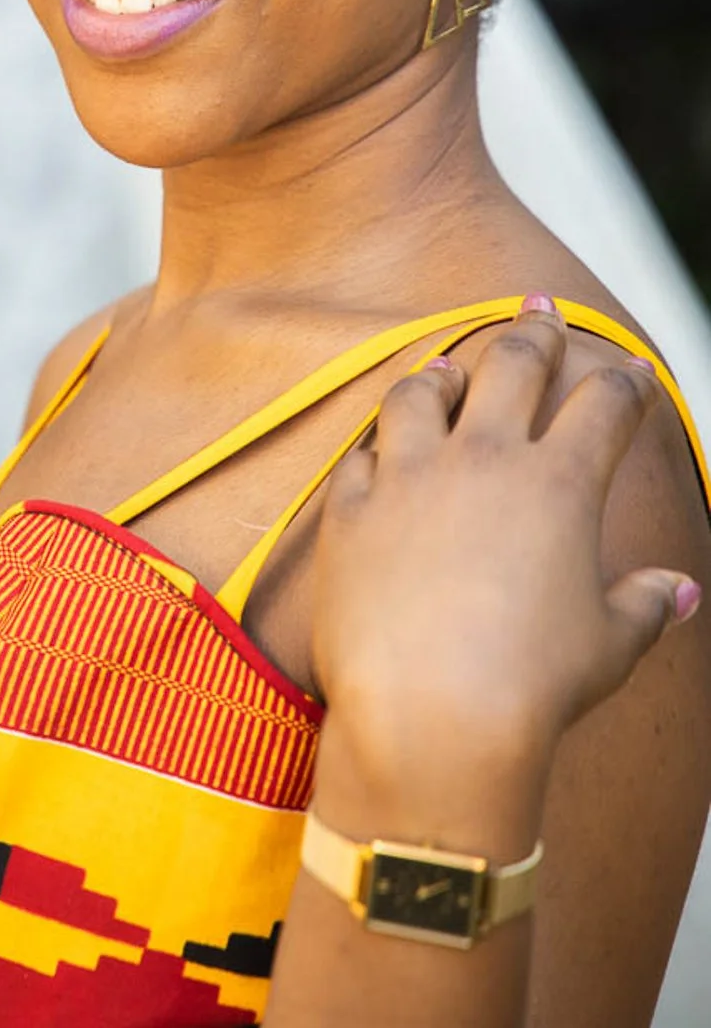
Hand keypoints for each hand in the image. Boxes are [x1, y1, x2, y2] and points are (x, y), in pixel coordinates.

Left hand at [309, 297, 700, 835]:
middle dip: (535, 330)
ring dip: (441, 373)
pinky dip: (374, 448)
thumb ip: (644, 605)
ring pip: (423, 392)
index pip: (605, 405)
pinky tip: (378, 448)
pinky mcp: (351, 508)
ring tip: (448, 367)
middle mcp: (485, 460)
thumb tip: (682, 593)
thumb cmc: (532, 689)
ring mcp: (411, 476)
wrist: (431, 717)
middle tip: (540, 310)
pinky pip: (359, 455)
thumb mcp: (609, 646)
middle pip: (514, 364)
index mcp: (561, 483)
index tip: (632, 371)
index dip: (626, 382)